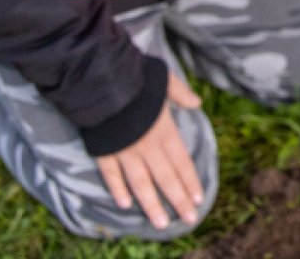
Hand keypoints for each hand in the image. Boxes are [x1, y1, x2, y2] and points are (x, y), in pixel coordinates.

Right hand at [93, 73, 204, 230]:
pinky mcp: (104, 150)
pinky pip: (111, 174)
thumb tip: (197, 102)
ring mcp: (125, 150)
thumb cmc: (134, 76)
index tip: (198, 198)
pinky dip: (118, 189)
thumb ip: (180, 93)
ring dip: (152, 204)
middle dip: (178, 199)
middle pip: (166, 177)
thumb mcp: (163, 79)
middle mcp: (147, 145)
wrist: (100, 77)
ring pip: (141, 183)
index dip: (190, 180)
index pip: (181, 161)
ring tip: (161, 223)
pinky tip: (125, 205)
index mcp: (164, 129)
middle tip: (189, 219)